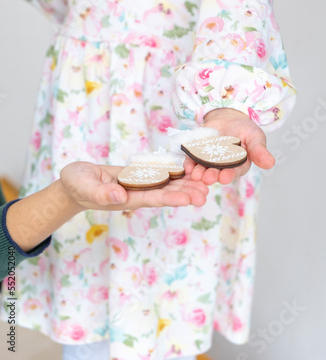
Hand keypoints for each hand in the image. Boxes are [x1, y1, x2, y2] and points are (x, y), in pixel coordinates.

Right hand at [60, 161, 208, 210]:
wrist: (77, 182)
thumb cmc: (77, 185)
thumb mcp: (85, 187)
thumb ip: (100, 192)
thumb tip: (119, 195)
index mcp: (126, 198)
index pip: (152, 199)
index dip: (171, 199)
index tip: (189, 199)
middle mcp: (137, 193)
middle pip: (165, 194)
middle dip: (186, 193)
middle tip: (207, 192)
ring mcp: (139, 184)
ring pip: (166, 184)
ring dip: (185, 183)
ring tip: (206, 182)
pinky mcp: (139, 175)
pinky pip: (159, 173)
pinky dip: (174, 171)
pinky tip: (189, 168)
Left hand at [184, 108, 274, 185]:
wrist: (228, 117)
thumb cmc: (244, 128)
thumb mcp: (255, 137)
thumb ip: (259, 150)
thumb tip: (270, 163)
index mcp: (239, 165)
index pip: (234, 172)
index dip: (229, 174)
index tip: (224, 177)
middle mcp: (223, 166)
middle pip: (217, 172)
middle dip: (211, 175)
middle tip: (207, 178)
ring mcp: (209, 161)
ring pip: (203, 168)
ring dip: (199, 172)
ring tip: (195, 175)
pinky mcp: (197, 153)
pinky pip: (192, 160)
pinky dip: (189, 163)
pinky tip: (186, 166)